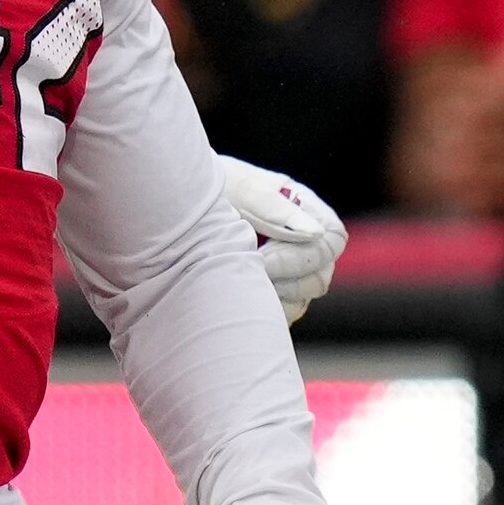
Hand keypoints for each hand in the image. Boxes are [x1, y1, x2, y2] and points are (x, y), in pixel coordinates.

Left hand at [211, 157, 344, 315]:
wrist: (172, 210)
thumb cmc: (208, 189)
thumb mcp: (238, 188)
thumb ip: (274, 209)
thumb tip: (315, 232)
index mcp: (303, 210)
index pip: (331, 240)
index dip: (304, 256)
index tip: (264, 257)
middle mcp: (300, 243)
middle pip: (320, 276)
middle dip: (287, 281)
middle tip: (249, 274)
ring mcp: (285, 272)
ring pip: (301, 301)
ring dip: (273, 298)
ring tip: (237, 282)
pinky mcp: (266, 295)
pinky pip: (278, 316)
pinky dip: (260, 311)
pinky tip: (233, 295)